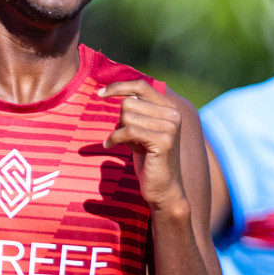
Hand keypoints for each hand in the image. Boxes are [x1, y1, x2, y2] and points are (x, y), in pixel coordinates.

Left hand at [101, 81, 186, 215]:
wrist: (164, 188)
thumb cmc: (150, 159)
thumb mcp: (144, 130)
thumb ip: (138, 111)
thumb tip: (117, 92)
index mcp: (170, 108)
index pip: (141, 85)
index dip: (118, 86)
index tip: (99, 94)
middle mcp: (173, 114)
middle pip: (129, 102)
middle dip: (120, 120)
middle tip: (127, 137)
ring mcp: (170, 127)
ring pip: (127, 116)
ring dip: (119, 132)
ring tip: (128, 145)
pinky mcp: (163, 141)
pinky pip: (127, 131)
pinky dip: (114, 139)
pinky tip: (110, 146)